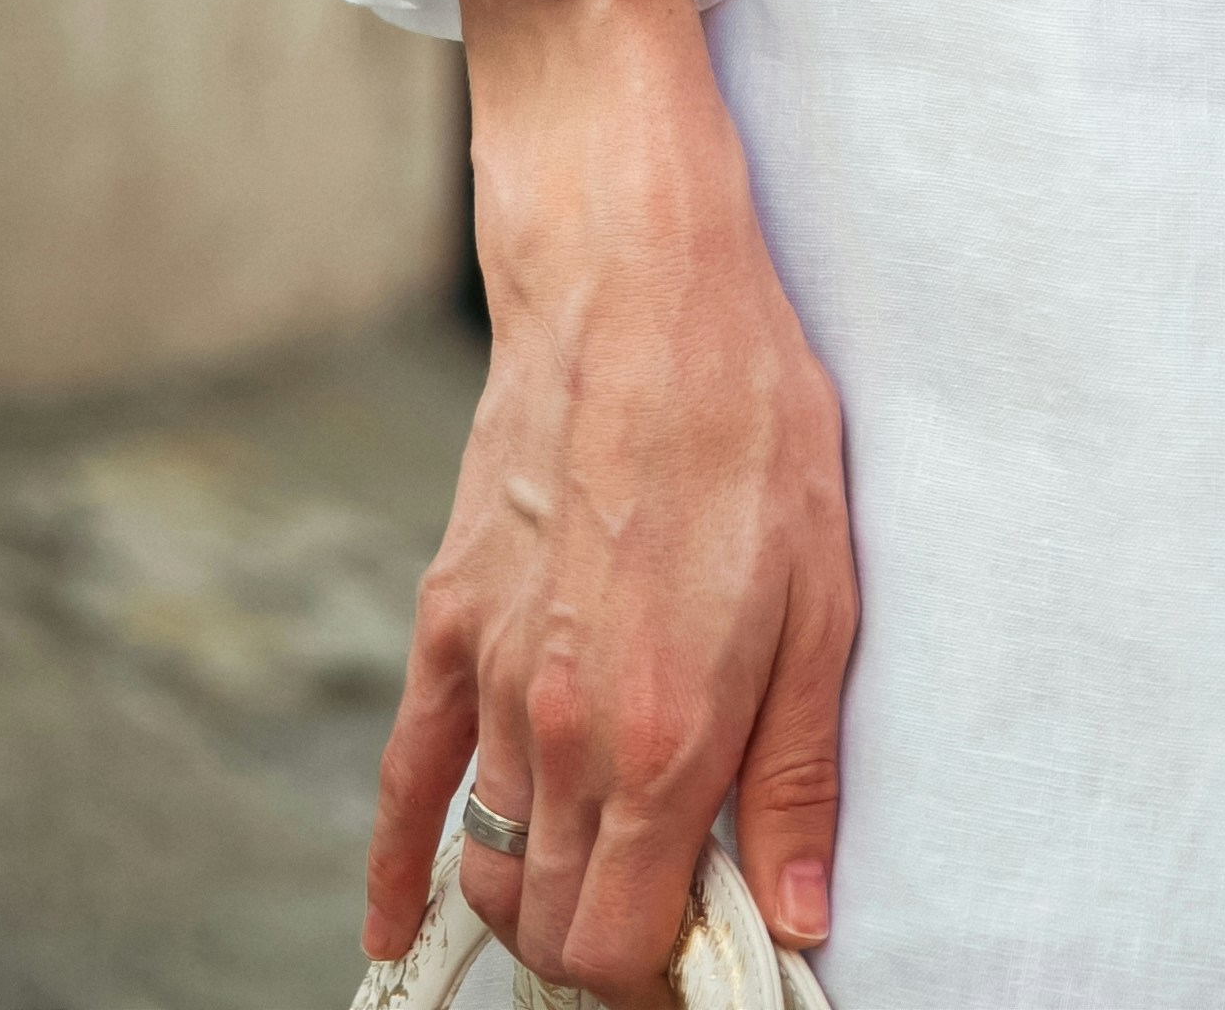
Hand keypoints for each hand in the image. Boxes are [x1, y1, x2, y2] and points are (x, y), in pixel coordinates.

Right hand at [371, 0, 851, 1004]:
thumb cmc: (747, 422)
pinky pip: (405, 780)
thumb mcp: (824, 600)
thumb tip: (793, 915)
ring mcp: (492, 680)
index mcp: (659, 738)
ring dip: (543, 893)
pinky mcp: (450, 625)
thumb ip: (796, 776)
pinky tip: (401, 931)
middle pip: (551, 927)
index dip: (661, 982)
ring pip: (495, 860)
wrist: (636, 284)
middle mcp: (560, 730)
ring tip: (606, 881)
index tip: (705, 965)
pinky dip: (399, 870)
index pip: (620, 949)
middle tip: (671, 925)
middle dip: (606, 953)